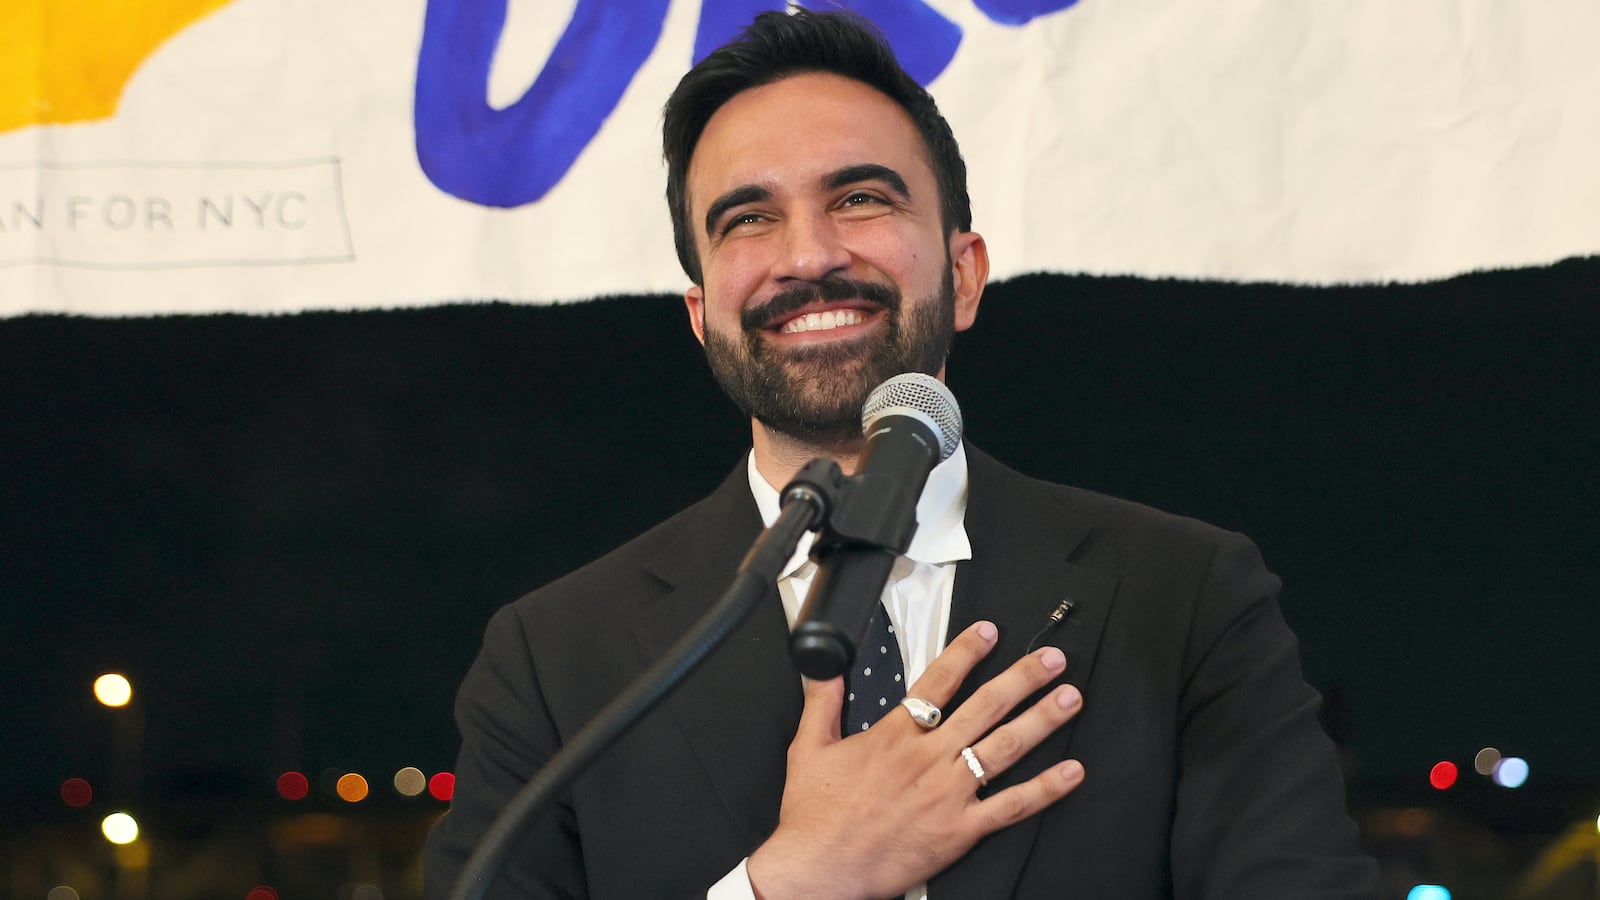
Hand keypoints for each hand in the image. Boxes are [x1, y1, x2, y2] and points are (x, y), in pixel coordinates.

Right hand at [746, 620, 1085, 899]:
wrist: (819, 868)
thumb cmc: (814, 816)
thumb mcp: (809, 747)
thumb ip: (822, 701)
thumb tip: (824, 668)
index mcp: (894, 736)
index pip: (939, 681)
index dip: (967, 652)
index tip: (990, 632)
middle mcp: (928, 758)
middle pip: (985, 707)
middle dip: (1023, 678)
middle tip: (1052, 660)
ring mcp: (948, 793)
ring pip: (1005, 748)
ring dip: (1041, 720)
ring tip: (1069, 698)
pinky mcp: (960, 830)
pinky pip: (1011, 806)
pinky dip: (1045, 789)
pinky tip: (1070, 772)